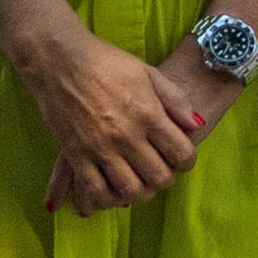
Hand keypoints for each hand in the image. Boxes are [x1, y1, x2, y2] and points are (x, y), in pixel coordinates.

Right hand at [54, 52, 237, 213]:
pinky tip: (113, 191)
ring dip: (140, 192)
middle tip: (160, 172)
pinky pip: (95, 188)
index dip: (187, 161)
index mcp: (149, 114)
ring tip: (140, 183)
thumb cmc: (106, 62)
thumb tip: (198, 124)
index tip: (181, 159)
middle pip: (159, 177)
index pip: (181, 154)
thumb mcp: (148, 72)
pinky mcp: (75, 154)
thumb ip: (176, 100)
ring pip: (130, 189)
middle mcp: (127, 135)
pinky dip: (108, 197)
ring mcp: (100, 147)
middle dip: (165, 179)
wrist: (59, 60)